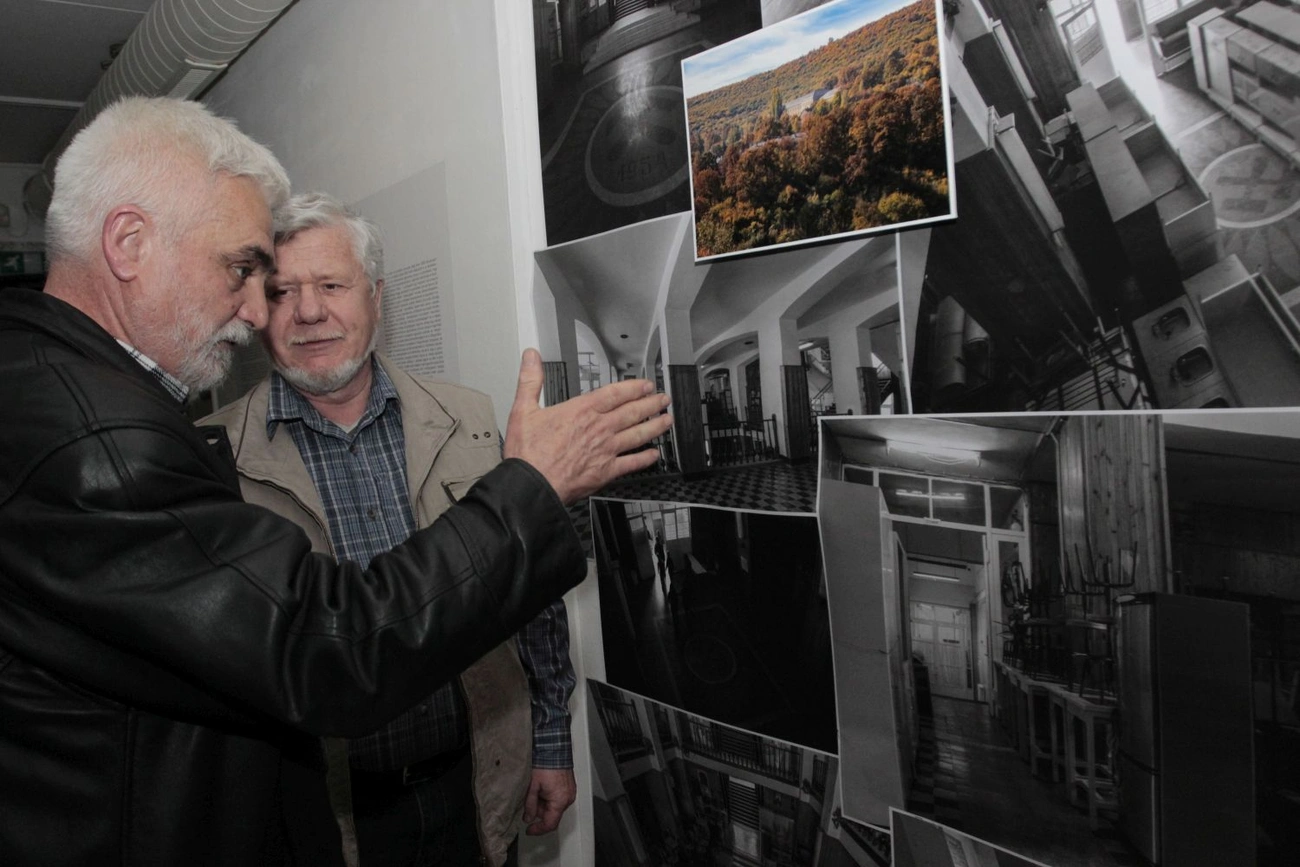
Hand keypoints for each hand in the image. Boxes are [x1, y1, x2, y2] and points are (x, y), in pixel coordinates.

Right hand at [504, 349, 671, 503]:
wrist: (532, 486)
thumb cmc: (528, 453)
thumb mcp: (523, 409)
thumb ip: (531, 380)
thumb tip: (531, 358)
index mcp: (581, 411)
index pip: (615, 394)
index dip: (634, 388)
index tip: (646, 385)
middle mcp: (599, 429)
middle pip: (632, 412)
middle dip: (651, 404)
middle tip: (663, 400)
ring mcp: (606, 450)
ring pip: (638, 434)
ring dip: (655, 426)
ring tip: (667, 420)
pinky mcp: (606, 472)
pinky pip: (632, 463)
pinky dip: (646, 459)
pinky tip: (655, 455)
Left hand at [523, 767, 576, 834]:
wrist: (554, 749)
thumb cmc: (545, 764)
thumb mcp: (532, 787)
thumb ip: (529, 805)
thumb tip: (528, 817)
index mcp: (560, 801)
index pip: (550, 824)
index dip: (538, 829)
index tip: (529, 830)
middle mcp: (568, 798)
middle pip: (552, 814)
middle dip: (538, 811)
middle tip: (528, 801)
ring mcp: (570, 792)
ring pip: (554, 806)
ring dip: (543, 803)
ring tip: (535, 790)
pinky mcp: (569, 787)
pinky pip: (558, 798)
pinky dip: (549, 797)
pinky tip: (542, 787)